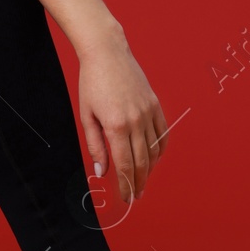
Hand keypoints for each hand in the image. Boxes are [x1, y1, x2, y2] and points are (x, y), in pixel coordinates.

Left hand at [76, 38, 167, 203]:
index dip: (125, 185)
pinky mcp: (155, 104)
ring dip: (150, 169)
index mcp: (116, 126)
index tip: (126, 197)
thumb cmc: (92, 83)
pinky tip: (154, 159)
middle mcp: (136, 121)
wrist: (107, 53)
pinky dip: (160, 150)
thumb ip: (95, 146)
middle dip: (138, 182)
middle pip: (141, 162)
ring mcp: (148, 112)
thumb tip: (101, 172)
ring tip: (143, 181)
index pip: (124, 165)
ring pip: (154, 150)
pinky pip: (162, 133)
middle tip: (136, 196)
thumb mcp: (86, 116)